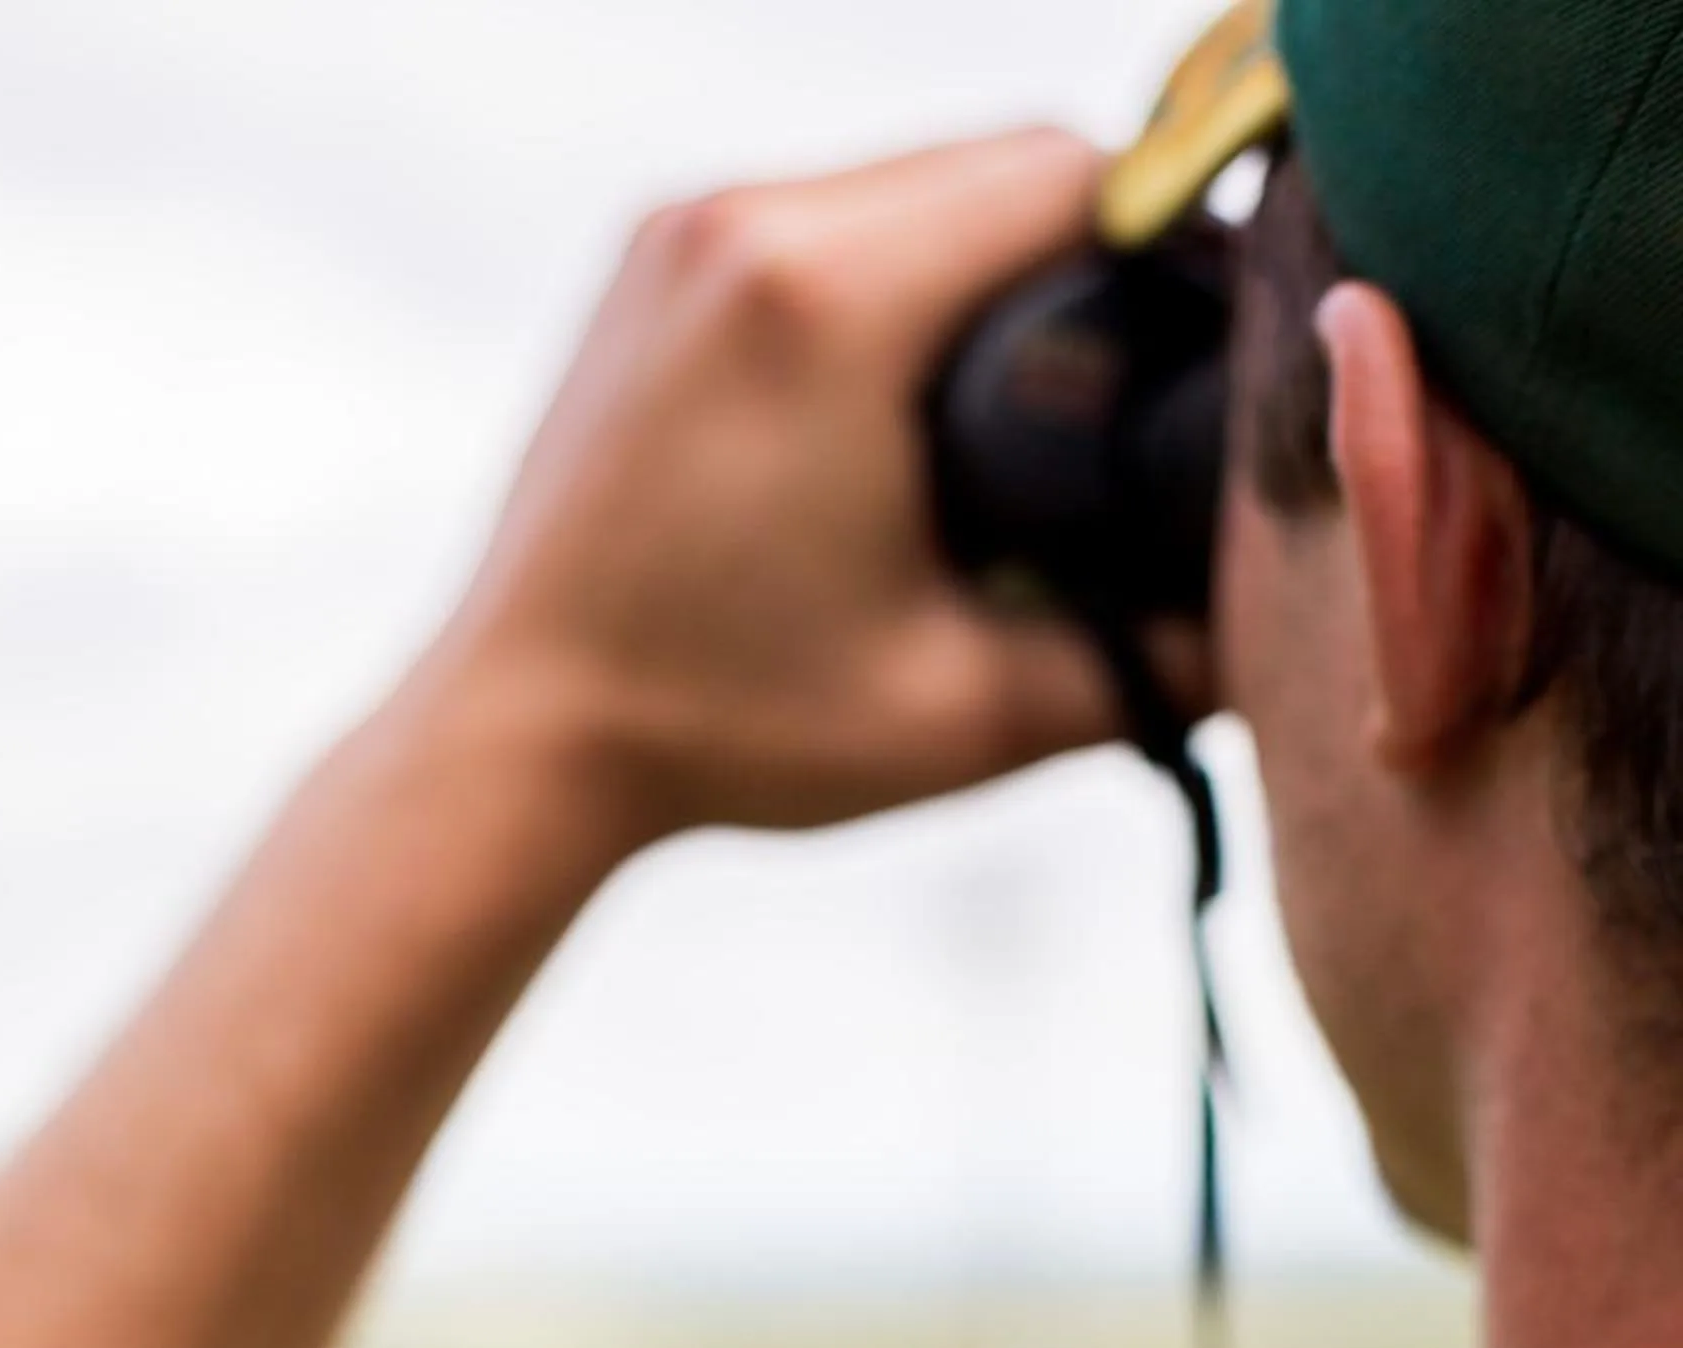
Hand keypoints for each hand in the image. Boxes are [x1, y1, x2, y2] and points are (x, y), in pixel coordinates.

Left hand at [426, 129, 1206, 847]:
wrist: (516, 739)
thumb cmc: (724, 734)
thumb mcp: (965, 717)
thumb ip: (1143, 668)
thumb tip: (1280, 629)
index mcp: (829, 300)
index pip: (1072, 176)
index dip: (1174, 242)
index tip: (1214, 341)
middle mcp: (746, 221)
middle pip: (995, 159)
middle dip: (1088, 253)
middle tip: (1138, 385)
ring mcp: (681, 228)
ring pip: (909, 179)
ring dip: (989, 257)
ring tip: (1035, 395)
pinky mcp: (649, 260)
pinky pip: (823, 217)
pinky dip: (892, 274)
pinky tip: (922, 386)